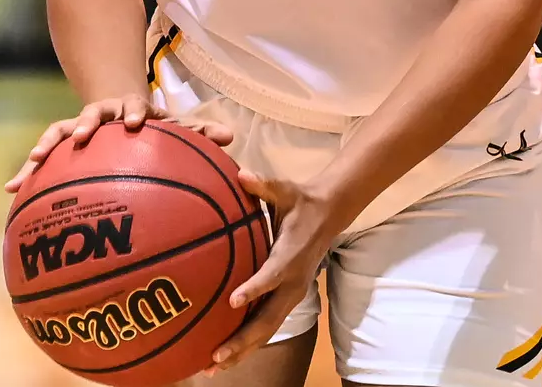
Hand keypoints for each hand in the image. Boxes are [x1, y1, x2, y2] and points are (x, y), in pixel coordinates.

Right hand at [4, 93, 234, 192]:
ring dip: (47, 144)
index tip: (135, 122)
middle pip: (90, 113)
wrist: (120, 106)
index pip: (134, 105)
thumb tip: (232, 139)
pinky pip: (43, 156)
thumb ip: (199, 132)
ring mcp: (80, 126)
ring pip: (60, 131)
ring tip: (31, 162)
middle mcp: (103, 114)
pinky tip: (10, 189)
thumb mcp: (175, 125)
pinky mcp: (63, 141)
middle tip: (80, 136)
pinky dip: (28, 171)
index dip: (134, 112)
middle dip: (84, 123)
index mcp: (131, 109)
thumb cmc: (153, 124)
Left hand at [207, 172, 343, 374]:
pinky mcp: (285, 301)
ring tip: (212, 368)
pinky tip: (223, 357)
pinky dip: (246, 344)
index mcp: (289, 257)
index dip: (254, 288)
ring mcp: (290, 296)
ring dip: (241, 350)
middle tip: (216, 355)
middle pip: (267, 319)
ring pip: (265, 330)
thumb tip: (242, 174)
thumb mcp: (285, 190)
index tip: (233, 301)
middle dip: (241, 340)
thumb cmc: (300, 202)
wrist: (329, 215)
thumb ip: (263, 185)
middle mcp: (291, 284)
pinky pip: (265, 326)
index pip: (271, 276)